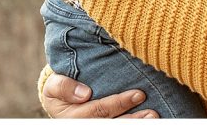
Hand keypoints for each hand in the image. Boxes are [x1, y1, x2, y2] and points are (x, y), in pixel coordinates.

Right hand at [41, 72, 157, 117]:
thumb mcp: (53, 85)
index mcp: (73, 116)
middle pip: (111, 124)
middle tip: (152, 114)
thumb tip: (84, 93)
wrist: (59, 97)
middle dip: (133, 120)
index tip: (138, 94)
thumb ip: (63, 87)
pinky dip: (130, 124)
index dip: (119, 103)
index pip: (99, 110)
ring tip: (153, 118)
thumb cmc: (59, 89)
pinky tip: (145, 122)